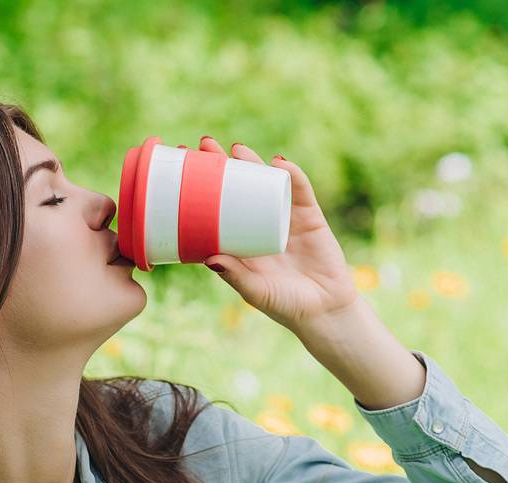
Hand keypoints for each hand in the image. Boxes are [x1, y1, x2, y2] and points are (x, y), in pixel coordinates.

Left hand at [194, 136, 360, 333]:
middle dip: (221, 165)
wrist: (325, 311)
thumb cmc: (284, 305)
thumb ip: (235, 275)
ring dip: (252, 162)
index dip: (199, 187)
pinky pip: (300, 191)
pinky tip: (280, 162)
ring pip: (265, 183)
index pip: (214, 208)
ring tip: (236, 149)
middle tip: (204, 145)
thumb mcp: (255, 291)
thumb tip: (209, 258)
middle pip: (236, 187)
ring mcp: (284, 218)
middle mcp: (257, 225)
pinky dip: (292, 175)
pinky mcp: (310, 217)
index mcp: (239, 242)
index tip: (182, 168)